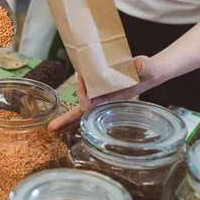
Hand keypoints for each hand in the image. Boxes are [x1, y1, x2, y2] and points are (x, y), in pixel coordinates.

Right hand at [47, 56, 166, 133]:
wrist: (148, 73)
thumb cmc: (146, 67)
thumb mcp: (146, 66)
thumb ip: (144, 65)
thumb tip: (139, 65)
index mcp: (103, 77)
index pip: (87, 85)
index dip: (83, 93)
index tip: (86, 103)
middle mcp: (98, 88)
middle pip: (79, 101)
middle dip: (66, 115)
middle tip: (51, 127)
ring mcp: (100, 97)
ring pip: (81, 110)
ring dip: (68, 122)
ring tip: (54, 133)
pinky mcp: (104, 104)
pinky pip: (90, 114)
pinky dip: (80, 123)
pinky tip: (72, 134)